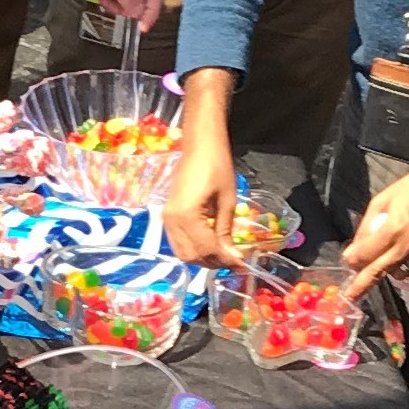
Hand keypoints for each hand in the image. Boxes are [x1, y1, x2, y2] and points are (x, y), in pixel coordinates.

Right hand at [162, 107, 240, 263]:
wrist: (200, 144)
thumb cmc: (217, 165)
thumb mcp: (227, 200)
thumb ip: (226, 230)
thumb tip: (233, 256)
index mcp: (187, 215)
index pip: (206, 248)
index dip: (225, 259)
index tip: (242, 264)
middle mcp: (172, 220)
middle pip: (192, 256)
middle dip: (213, 262)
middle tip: (234, 259)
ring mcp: (167, 219)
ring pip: (183, 252)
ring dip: (203, 257)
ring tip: (223, 253)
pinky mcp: (167, 216)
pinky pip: (178, 242)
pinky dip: (194, 248)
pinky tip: (210, 243)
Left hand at [338, 158, 408, 295]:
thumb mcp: (383, 199)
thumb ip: (367, 225)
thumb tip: (355, 248)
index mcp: (392, 229)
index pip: (365, 255)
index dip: (352, 260)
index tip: (349, 260)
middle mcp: (407, 246)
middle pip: (378, 272)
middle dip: (360, 286)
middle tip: (349, 296)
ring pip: (398, 275)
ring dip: (389, 271)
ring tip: (389, 259)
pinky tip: (406, 268)